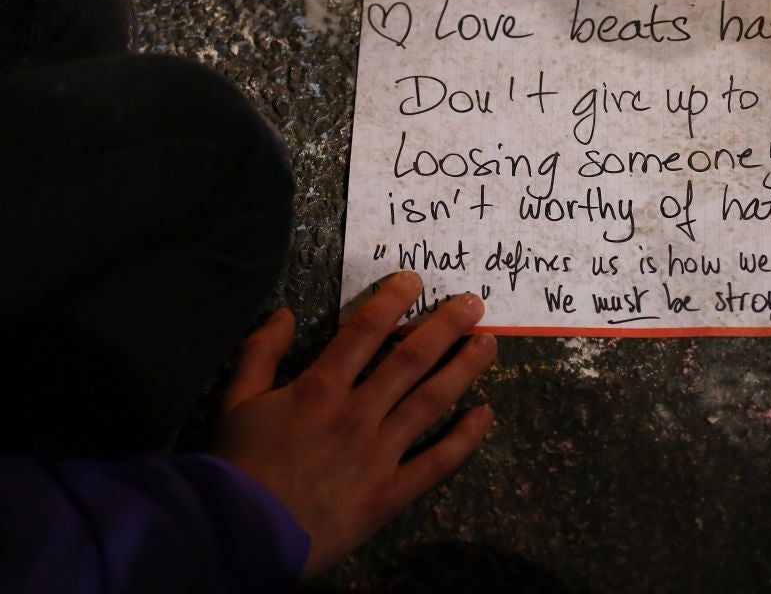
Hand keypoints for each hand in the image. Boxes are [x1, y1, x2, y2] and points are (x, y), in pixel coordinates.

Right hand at [212, 272, 496, 577]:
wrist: (239, 535)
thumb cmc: (237, 467)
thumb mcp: (235, 401)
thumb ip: (259, 354)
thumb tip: (282, 313)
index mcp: (320, 388)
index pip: (364, 332)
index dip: (392, 301)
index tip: (415, 281)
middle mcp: (357, 413)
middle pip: (411, 360)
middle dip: (445, 327)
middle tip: (474, 304)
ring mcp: (379, 453)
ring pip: (431, 401)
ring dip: (463, 369)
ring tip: (488, 344)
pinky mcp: (391, 492)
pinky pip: (437, 462)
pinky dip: (465, 438)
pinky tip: (485, 414)